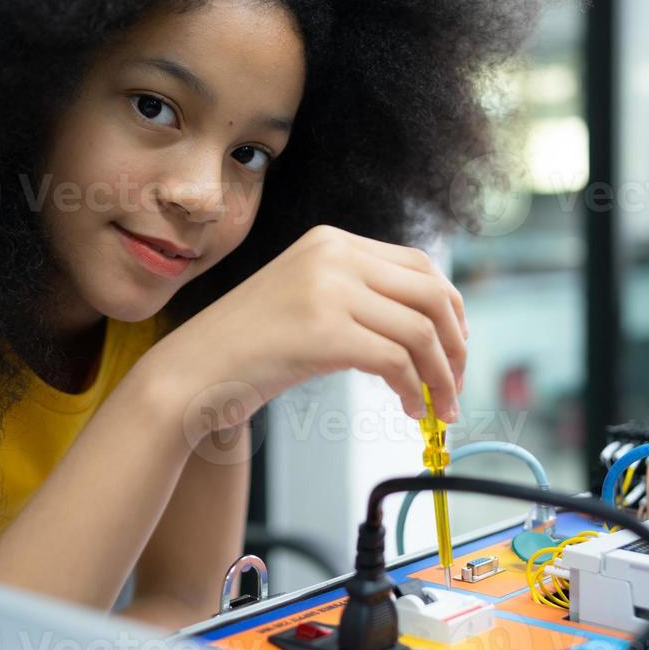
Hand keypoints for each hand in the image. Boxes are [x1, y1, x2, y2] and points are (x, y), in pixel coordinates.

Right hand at [141, 224, 467, 434]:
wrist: (191, 372)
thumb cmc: (248, 348)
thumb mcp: (309, 300)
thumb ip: (358, 295)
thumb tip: (428, 326)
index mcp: (332, 240)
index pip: (420, 265)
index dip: (451, 310)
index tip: (455, 348)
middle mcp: (333, 254)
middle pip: (432, 294)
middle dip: (456, 344)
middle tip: (457, 383)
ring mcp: (327, 289)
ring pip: (421, 331)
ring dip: (442, 376)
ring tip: (439, 408)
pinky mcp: (324, 331)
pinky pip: (397, 361)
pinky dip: (416, 390)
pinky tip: (411, 408)